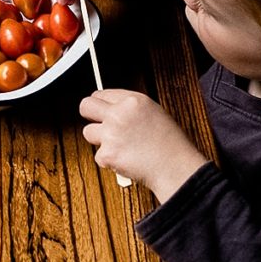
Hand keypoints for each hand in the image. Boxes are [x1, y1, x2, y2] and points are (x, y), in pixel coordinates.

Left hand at [80, 89, 206, 202]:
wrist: (175, 167)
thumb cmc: (169, 144)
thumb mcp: (154, 113)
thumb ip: (130, 108)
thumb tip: (110, 108)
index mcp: (133, 101)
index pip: (101, 94)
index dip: (101, 104)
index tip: (102, 111)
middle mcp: (120, 114)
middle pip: (85, 106)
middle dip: (88, 115)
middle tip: (98, 124)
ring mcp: (112, 134)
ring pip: (88, 132)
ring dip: (99, 140)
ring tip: (119, 146)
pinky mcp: (108, 154)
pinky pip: (98, 156)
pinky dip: (109, 160)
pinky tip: (125, 159)